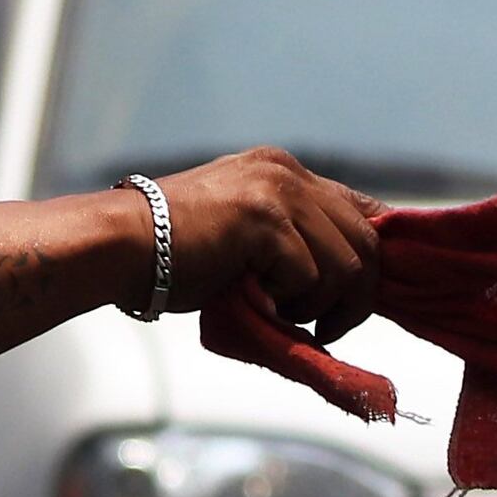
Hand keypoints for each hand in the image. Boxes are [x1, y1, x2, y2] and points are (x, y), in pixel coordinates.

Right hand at [152, 148, 385, 338]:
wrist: (121, 246)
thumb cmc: (171, 254)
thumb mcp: (243, 231)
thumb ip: (288, 238)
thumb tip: (344, 280)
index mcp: (283, 170)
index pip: (362, 208)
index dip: (375, 255)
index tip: (361, 296)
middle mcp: (287, 173)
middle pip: (366, 241)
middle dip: (356, 296)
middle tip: (326, 325)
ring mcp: (277, 192)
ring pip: (347, 265)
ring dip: (322, 306)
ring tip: (284, 316)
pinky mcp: (265, 221)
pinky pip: (310, 279)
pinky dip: (291, 306)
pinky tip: (259, 304)